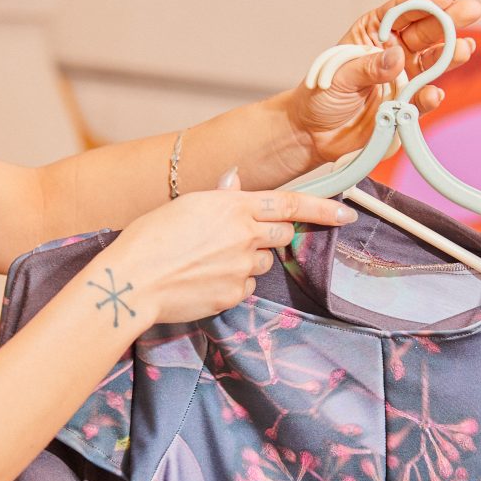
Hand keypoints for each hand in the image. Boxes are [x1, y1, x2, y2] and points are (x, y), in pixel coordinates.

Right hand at [110, 171, 355, 323]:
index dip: (324, 209)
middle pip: (282, 234)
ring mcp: (242, 267)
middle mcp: (245, 235)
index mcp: (233, 206)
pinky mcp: (234, 295)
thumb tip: (236, 185)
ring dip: (249, 260)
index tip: (347, 213)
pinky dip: (234, 283)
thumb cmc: (150, 237)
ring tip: (211, 261)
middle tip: (240, 239)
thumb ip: (220, 198)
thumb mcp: (185, 205)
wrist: (133, 280)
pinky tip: (206, 280)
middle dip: (271, 235)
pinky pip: (247, 287)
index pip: (292, 203)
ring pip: (264, 263)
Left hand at [285, 0, 480, 165]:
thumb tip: (397, 58)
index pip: (402, 11)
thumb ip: (368, 68)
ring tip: (465, 48)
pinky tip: (435, 93)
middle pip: (426, 31)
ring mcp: (402, 78)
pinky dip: (430, 97)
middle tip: (475, 8)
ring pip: (432, 61)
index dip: (425, 2)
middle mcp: (392, 51)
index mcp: (372, 33)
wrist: (313, 135)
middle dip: (451, 20)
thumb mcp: (338, 77)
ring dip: (450, 55)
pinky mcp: (404, 105)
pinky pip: (423, 99)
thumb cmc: (319, 97)